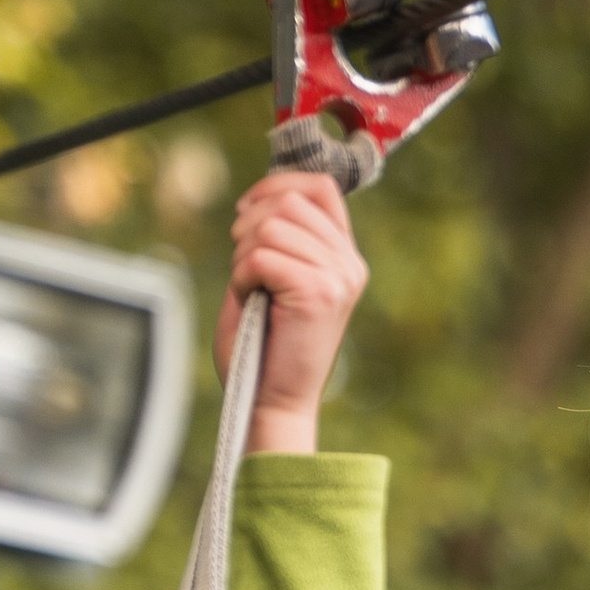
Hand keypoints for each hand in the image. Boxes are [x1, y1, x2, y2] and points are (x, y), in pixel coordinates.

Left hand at [217, 170, 370, 458]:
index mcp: (344, 258)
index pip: (320, 187)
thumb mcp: (276, 278)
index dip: (277, 186)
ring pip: (269, 226)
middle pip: (289, 199)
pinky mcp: (318, 293)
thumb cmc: (263, 346)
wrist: (272, 403)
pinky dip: (241, 277)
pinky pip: (260, 257)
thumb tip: (262, 193)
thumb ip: (278, 235)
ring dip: (242, 256)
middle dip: (249, 225)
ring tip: (249, 291)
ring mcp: (338, 278)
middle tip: (243, 267)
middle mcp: (349, 265)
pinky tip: (250, 303)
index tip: (248, 212)